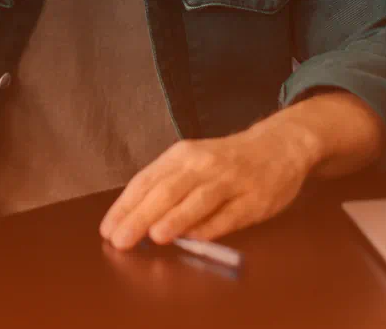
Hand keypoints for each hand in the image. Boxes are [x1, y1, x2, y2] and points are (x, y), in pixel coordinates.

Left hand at [99, 120, 317, 251]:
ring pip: (198, 199)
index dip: (126, 205)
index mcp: (182, 154)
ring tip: (155, 236)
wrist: (278, 145)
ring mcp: (230, 180)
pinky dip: (212, 227)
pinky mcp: (254, 198)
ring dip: (176, 218)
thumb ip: (170, 186)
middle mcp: (203, 164)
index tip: (107, 229)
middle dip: (141, 216)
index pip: (146, 180)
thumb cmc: (226, 160)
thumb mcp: (194, 162)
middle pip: (167, 190)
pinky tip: (195, 239)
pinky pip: (230, 214)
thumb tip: (139, 220)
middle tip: (120, 239)